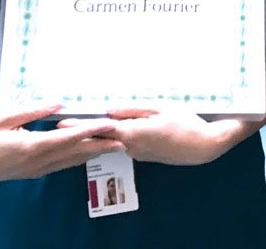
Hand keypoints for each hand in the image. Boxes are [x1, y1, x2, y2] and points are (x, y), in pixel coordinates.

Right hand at [0, 104, 123, 183]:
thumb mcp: (5, 117)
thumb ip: (33, 110)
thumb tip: (59, 102)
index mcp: (32, 145)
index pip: (68, 137)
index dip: (91, 130)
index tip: (109, 124)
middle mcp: (39, 160)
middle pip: (76, 152)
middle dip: (101, 145)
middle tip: (123, 139)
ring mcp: (39, 169)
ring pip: (73, 161)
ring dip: (94, 153)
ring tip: (115, 146)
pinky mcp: (37, 172)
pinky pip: (64, 165)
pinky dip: (80, 158)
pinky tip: (90, 153)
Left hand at [62, 108, 236, 166]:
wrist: (204, 146)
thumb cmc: (185, 123)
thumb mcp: (159, 109)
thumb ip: (132, 111)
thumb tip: (109, 111)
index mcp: (134, 134)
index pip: (101, 130)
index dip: (80, 126)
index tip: (61, 123)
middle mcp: (132, 148)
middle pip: (102, 139)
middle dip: (83, 132)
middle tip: (62, 124)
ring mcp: (138, 154)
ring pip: (113, 143)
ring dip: (97, 136)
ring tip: (79, 127)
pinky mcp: (145, 155)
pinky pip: (124, 146)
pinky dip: (112, 139)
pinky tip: (107, 133)